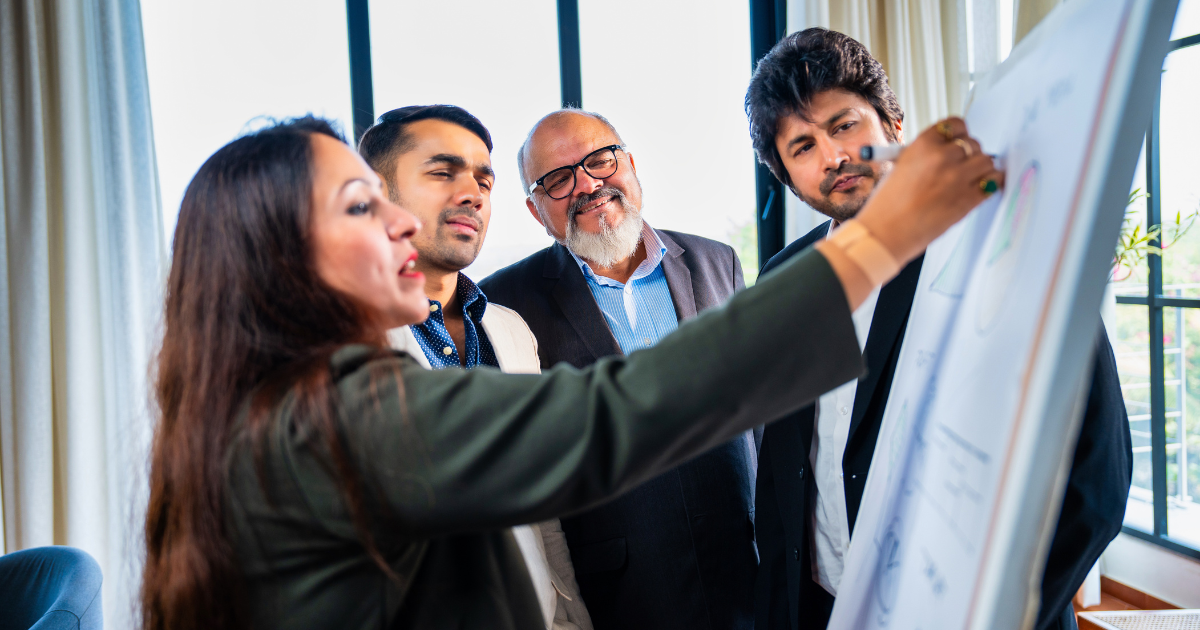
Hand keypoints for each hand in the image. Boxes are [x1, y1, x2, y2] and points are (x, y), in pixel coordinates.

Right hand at [854, 117, 1003, 264]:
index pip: (955, 125)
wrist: (887, 233)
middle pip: (973, 144)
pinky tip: (983, 186)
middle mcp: (942, 157)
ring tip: (973, 178)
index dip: (959, 134)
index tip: (960, 140)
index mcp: (923, 145)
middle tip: (963, 165)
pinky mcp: (968, 198)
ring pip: (987, 161)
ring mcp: (957, 178)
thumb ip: (926, 156)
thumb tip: (950, 152)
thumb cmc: (888, 205)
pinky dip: (991, 183)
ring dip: (982, 169)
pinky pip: (993, 181)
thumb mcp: (900, 168)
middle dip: (969, 154)